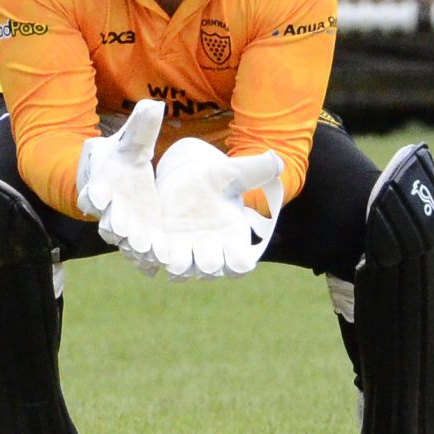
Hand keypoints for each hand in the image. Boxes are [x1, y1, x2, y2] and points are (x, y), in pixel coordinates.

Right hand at [76, 99, 164, 270]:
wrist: (115, 182)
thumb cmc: (119, 159)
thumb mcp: (129, 142)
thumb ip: (141, 128)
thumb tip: (154, 103)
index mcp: (100, 184)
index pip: (93, 192)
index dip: (95, 195)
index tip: (100, 198)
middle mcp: (107, 210)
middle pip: (107, 220)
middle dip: (115, 225)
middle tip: (122, 230)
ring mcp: (122, 227)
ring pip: (123, 240)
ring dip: (133, 246)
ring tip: (147, 251)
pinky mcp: (138, 238)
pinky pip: (138, 252)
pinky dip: (145, 260)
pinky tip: (156, 267)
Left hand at [151, 138, 283, 279]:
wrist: (186, 176)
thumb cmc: (216, 176)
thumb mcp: (234, 171)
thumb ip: (257, 168)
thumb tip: (277, 161)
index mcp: (234, 236)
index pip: (240, 266)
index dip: (237, 263)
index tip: (228, 243)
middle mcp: (212, 249)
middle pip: (210, 270)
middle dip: (206, 260)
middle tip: (201, 241)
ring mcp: (187, 250)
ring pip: (183, 272)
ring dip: (179, 263)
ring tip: (174, 248)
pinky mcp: (165, 245)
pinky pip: (161, 263)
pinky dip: (158, 258)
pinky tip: (156, 245)